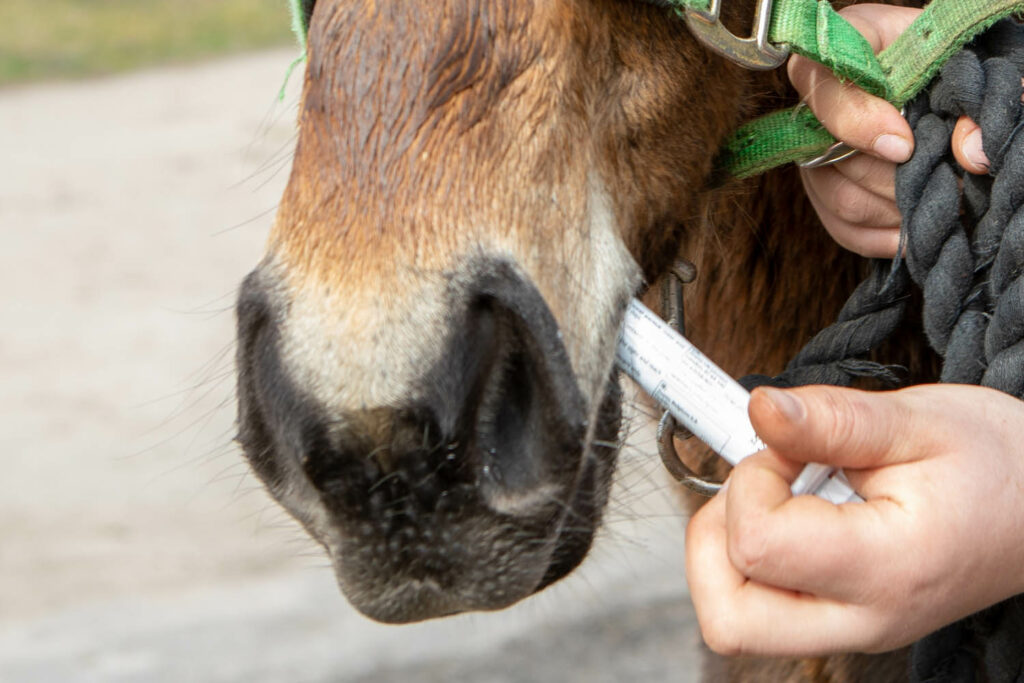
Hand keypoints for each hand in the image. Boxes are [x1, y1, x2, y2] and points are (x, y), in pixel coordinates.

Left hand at [685, 384, 1023, 656]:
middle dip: (716, 536)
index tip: (787, 449)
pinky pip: (761, 606)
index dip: (751, 483)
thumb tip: (760, 410)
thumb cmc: (1000, 467)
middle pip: (729, 616)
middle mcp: (861, 618)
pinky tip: (795, 513)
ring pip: (736, 619)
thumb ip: (830, 418)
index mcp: (884, 570)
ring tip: (782, 496)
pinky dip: (753, 558)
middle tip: (762, 484)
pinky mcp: (840, 618)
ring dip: (729, 550)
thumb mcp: (919, 421)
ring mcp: (849, 627)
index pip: (756, 547)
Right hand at [790, 4, 989, 257]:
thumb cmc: (960, 67)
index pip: (824, 84)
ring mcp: (815, 152)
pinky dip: (885, 235)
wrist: (950, 90)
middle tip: (945, 179)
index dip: (856, 120)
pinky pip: (844, 228)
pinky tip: (917, 225)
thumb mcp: (971, 66)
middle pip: (836, 155)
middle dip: (896, 176)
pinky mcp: (823, 193)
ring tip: (939, 198)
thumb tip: (971, 153)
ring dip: (897, 206)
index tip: (903, 146)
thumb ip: (976, 99)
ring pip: (843, 198)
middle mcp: (819, 102)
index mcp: (849, 45)